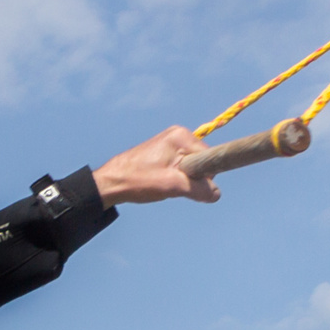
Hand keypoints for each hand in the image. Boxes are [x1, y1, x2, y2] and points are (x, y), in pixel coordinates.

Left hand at [93, 126, 220, 206]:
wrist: (112, 182)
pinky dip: (177, 178)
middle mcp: (178, 134)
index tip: (192, 186)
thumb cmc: (139, 180)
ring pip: (192, 167)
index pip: (210, 157)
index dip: (205, 175)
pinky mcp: (165, 152)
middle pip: (202, 161)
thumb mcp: (173, 186)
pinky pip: (182, 167)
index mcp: (181, 136)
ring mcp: (171, 142)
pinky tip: (162, 182)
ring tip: (164, 183)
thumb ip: (198, 189)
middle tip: (172, 185)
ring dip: (184, 180)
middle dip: (193, 178)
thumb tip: (217, 194)